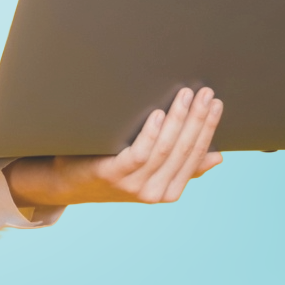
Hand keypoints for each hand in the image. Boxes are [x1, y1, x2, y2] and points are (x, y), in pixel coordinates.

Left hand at [4, 86, 223, 206]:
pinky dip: (151, 133)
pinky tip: (159, 114)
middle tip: (206, 93)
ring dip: (179, 120)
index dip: (207, 129)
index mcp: (168, 190)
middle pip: (183, 150)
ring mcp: (134, 185)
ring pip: (164, 149)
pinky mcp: (113, 174)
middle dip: (198, 119)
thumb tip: (217, 156)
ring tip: (186, 95)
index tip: (216, 103)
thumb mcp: (149, 171)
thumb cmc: (111, 169)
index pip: (196, 156)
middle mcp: (155, 192)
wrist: (68, 183)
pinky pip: (139, 153)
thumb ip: (180, 165)